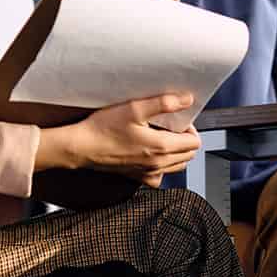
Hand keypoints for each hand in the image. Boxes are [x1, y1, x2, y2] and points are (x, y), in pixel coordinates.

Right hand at [36, 93, 200, 186]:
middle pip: (189, 155)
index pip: (194, 143)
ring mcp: (148, 173)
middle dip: (185, 140)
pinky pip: (160, 175)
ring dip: (176, 152)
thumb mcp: (134, 108)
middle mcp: (158, 164)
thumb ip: (164, 103)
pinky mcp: (138, 177)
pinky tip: (151, 152)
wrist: (82, 147)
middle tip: (171, 126)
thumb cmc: (103, 128)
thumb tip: (187, 99)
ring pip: (177, 166)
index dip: (190, 128)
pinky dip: (162, 165)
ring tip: (162, 137)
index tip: (178, 120)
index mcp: (161, 147)